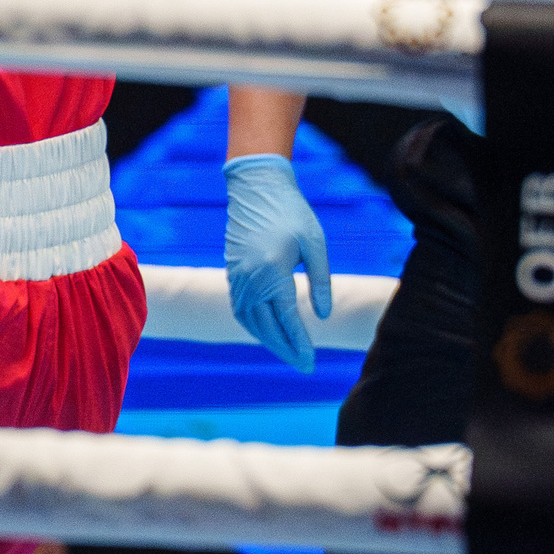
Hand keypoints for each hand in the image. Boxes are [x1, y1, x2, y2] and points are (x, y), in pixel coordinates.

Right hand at [222, 154, 331, 372]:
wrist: (256, 187)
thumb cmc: (292, 212)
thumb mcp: (316, 244)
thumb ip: (321, 281)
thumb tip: (322, 316)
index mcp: (272, 272)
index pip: (288, 319)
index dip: (300, 343)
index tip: (311, 362)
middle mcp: (250, 279)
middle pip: (267, 327)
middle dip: (285, 349)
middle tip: (303, 366)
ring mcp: (236, 277)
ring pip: (251, 321)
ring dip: (269, 341)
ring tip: (288, 353)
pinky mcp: (231, 273)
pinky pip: (241, 309)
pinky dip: (255, 326)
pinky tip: (268, 331)